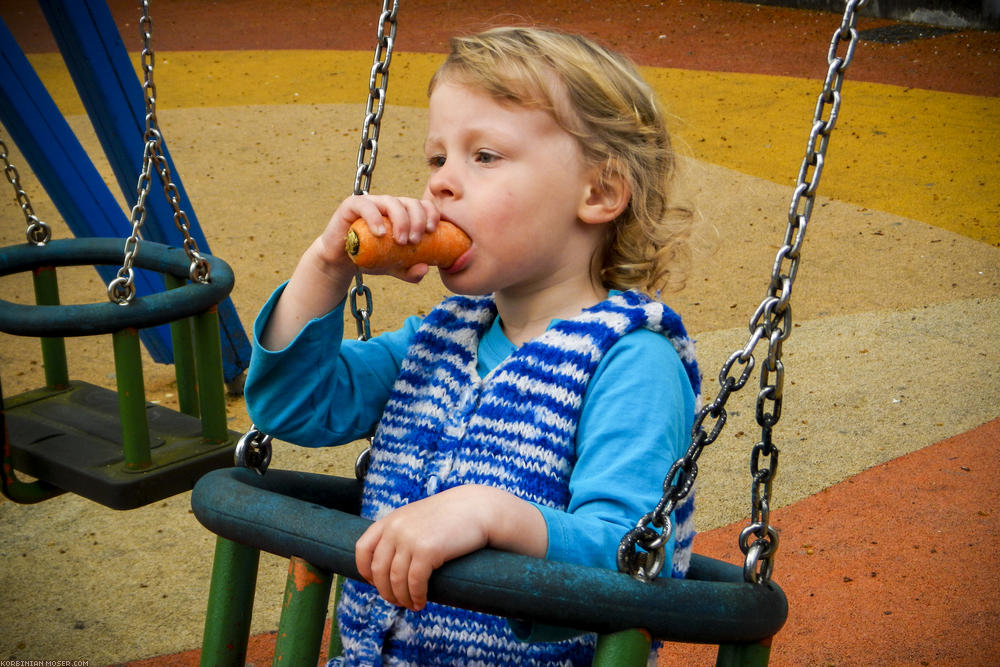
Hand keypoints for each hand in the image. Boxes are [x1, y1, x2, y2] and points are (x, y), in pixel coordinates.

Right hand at [320, 194, 440, 282]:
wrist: (342, 262)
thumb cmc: (371, 258)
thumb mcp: (395, 268)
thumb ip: (411, 271)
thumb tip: (425, 269)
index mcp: (403, 213)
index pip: (423, 205)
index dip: (431, 214)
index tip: (432, 231)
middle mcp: (388, 204)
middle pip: (410, 202)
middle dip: (417, 220)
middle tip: (414, 241)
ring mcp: (371, 203)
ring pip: (391, 202)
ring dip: (401, 220)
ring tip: (400, 241)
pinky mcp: (351, 206)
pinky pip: (365, 206)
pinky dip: (375, 218)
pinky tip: (380, 233)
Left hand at [355, 485, 546, 610]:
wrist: (478, 508)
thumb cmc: (451, 517)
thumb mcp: (418, 518)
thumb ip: (401, 532)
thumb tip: (390, 561)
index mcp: (391, 520)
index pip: (363, 549)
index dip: (366, 571)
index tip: (377, 583)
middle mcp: (396, 528)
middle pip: (378, 570)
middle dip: (386, 591)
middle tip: (398, 602)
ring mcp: (410, 539)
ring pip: (395, 580)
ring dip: (402, 598)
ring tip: (412, 605)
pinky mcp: (427, 551)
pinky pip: (414, 583)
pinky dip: (416, 597)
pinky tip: (421, 602)